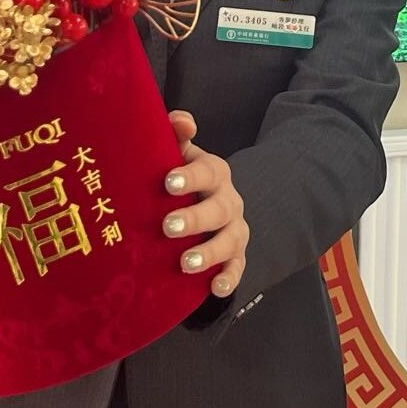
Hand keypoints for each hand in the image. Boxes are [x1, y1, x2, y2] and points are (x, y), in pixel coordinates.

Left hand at [162, 111, 247, 299]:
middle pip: (218, 209)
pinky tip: (215, 288)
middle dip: (195, 219)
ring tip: (185, 263)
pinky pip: (238, 269)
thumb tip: (180, 119)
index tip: (168, 183)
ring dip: (209, 252)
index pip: (207, 171)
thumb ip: (176, 135)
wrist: (210, 207)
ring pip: (229, 241)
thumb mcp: (181, 156)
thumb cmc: (183, 179)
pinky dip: (228, 279)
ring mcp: (234, 230)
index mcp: (214, 173)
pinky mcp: (236, 257)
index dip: (190, 176)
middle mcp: (228, 201)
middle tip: (168, 227)